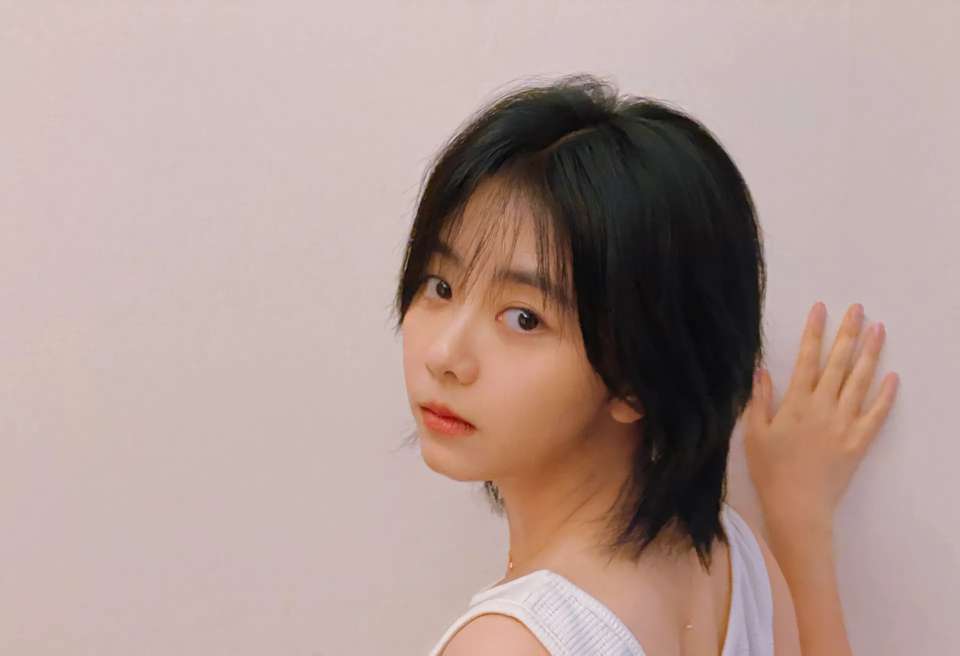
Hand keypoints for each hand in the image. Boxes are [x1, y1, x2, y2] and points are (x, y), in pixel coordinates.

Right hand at [743, 302, 899, 531]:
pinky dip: (885, 395)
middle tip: (857, 309)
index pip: (806, 358)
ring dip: (870, 354)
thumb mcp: (754, 433)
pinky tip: (892, 377)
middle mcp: (822, 407)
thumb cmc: (770, 470)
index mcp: (795, 403)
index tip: (821, 309)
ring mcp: (844, 423)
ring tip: (878, 329)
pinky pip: (876, 414)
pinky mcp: (858, 441)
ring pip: (860, 381)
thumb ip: (758, 400)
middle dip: (847, 333)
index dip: (814, 332)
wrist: (797, 506)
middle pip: (838, 363)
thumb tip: (761, 370)